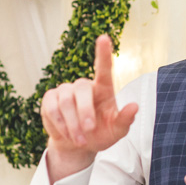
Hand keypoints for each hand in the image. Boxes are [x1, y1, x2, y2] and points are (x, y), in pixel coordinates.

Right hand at [40, 35, 137, 182]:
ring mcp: (65, 90)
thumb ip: (125, 119)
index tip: (104, 38)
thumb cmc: (101, 134)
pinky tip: (67, 133)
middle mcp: (84, 86)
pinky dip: (60, 124)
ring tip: (80, 139)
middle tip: (89, 130)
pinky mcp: (50, 98)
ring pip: (66, 101)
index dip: (103, 53)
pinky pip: (52, 108)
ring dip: (73, 124)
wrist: (78, 146)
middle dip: (85, 112)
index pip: (104, 68)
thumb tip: (135, 106)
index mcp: (103, 89)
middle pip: (82, 89)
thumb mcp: (117, 131)